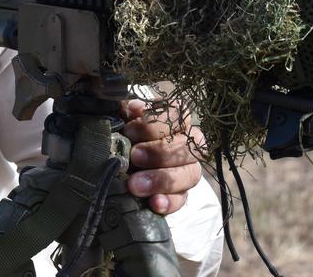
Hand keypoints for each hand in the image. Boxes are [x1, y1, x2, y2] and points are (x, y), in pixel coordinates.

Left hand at [121, 99, 204, 215]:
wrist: (123, 162)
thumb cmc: (127, 134)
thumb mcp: (126, 119)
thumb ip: (129, 112)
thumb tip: (130, 108)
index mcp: (177, 119)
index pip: (178, 114)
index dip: (155, 122)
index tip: (130, 129)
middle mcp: (189, 143)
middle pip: (186, 146)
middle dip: (159, 152)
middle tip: (134, 156)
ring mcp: (189, 169)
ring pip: (189, 173)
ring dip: (162, 179)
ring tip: (136, 184)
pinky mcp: (182, 194)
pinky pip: (183, 199)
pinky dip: (169, 202)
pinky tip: (154, 203)